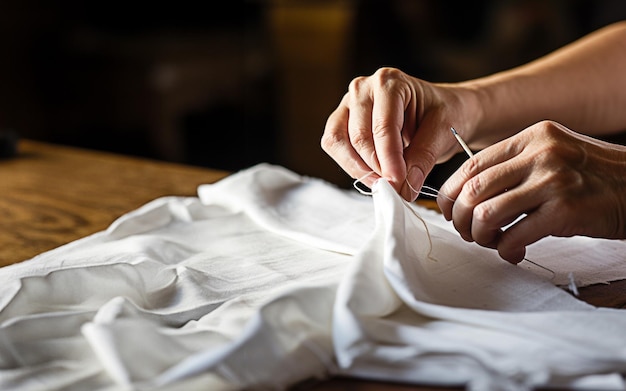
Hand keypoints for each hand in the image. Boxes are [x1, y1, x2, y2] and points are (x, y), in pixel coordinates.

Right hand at [321, 67, 477, 200]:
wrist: (440, 110)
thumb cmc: (443, 113)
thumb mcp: (443, 131)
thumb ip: (423, 157)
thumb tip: (405, 186)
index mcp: (390, 82)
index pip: (383, 126)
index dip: (389, 159)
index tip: (399, 183)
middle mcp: (363, 88)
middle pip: (358, 137)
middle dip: (376, 168)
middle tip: (395, 188)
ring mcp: (348, 103)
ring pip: (338, 142)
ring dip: (360, 169)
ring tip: (384, 183)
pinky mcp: (341, 120)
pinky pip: (334, 146)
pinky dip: (351, 166)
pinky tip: (373, 175)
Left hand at [438, 121, 625, 262]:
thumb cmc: (595, 178)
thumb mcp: (554, 156)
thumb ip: (516, 167)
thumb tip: (469, 194)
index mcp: (532, 137)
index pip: (471, 164)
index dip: (451, 192)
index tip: (449, 210)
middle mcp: (541, 154)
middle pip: (474, 189)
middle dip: (460, 217)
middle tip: (468, 232)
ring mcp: (554, 180)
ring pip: (487, 212)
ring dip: (479, 235)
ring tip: (490, 242)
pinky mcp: (566, 210)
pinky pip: (516, 235)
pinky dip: (506, 249)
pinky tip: (513, 252)